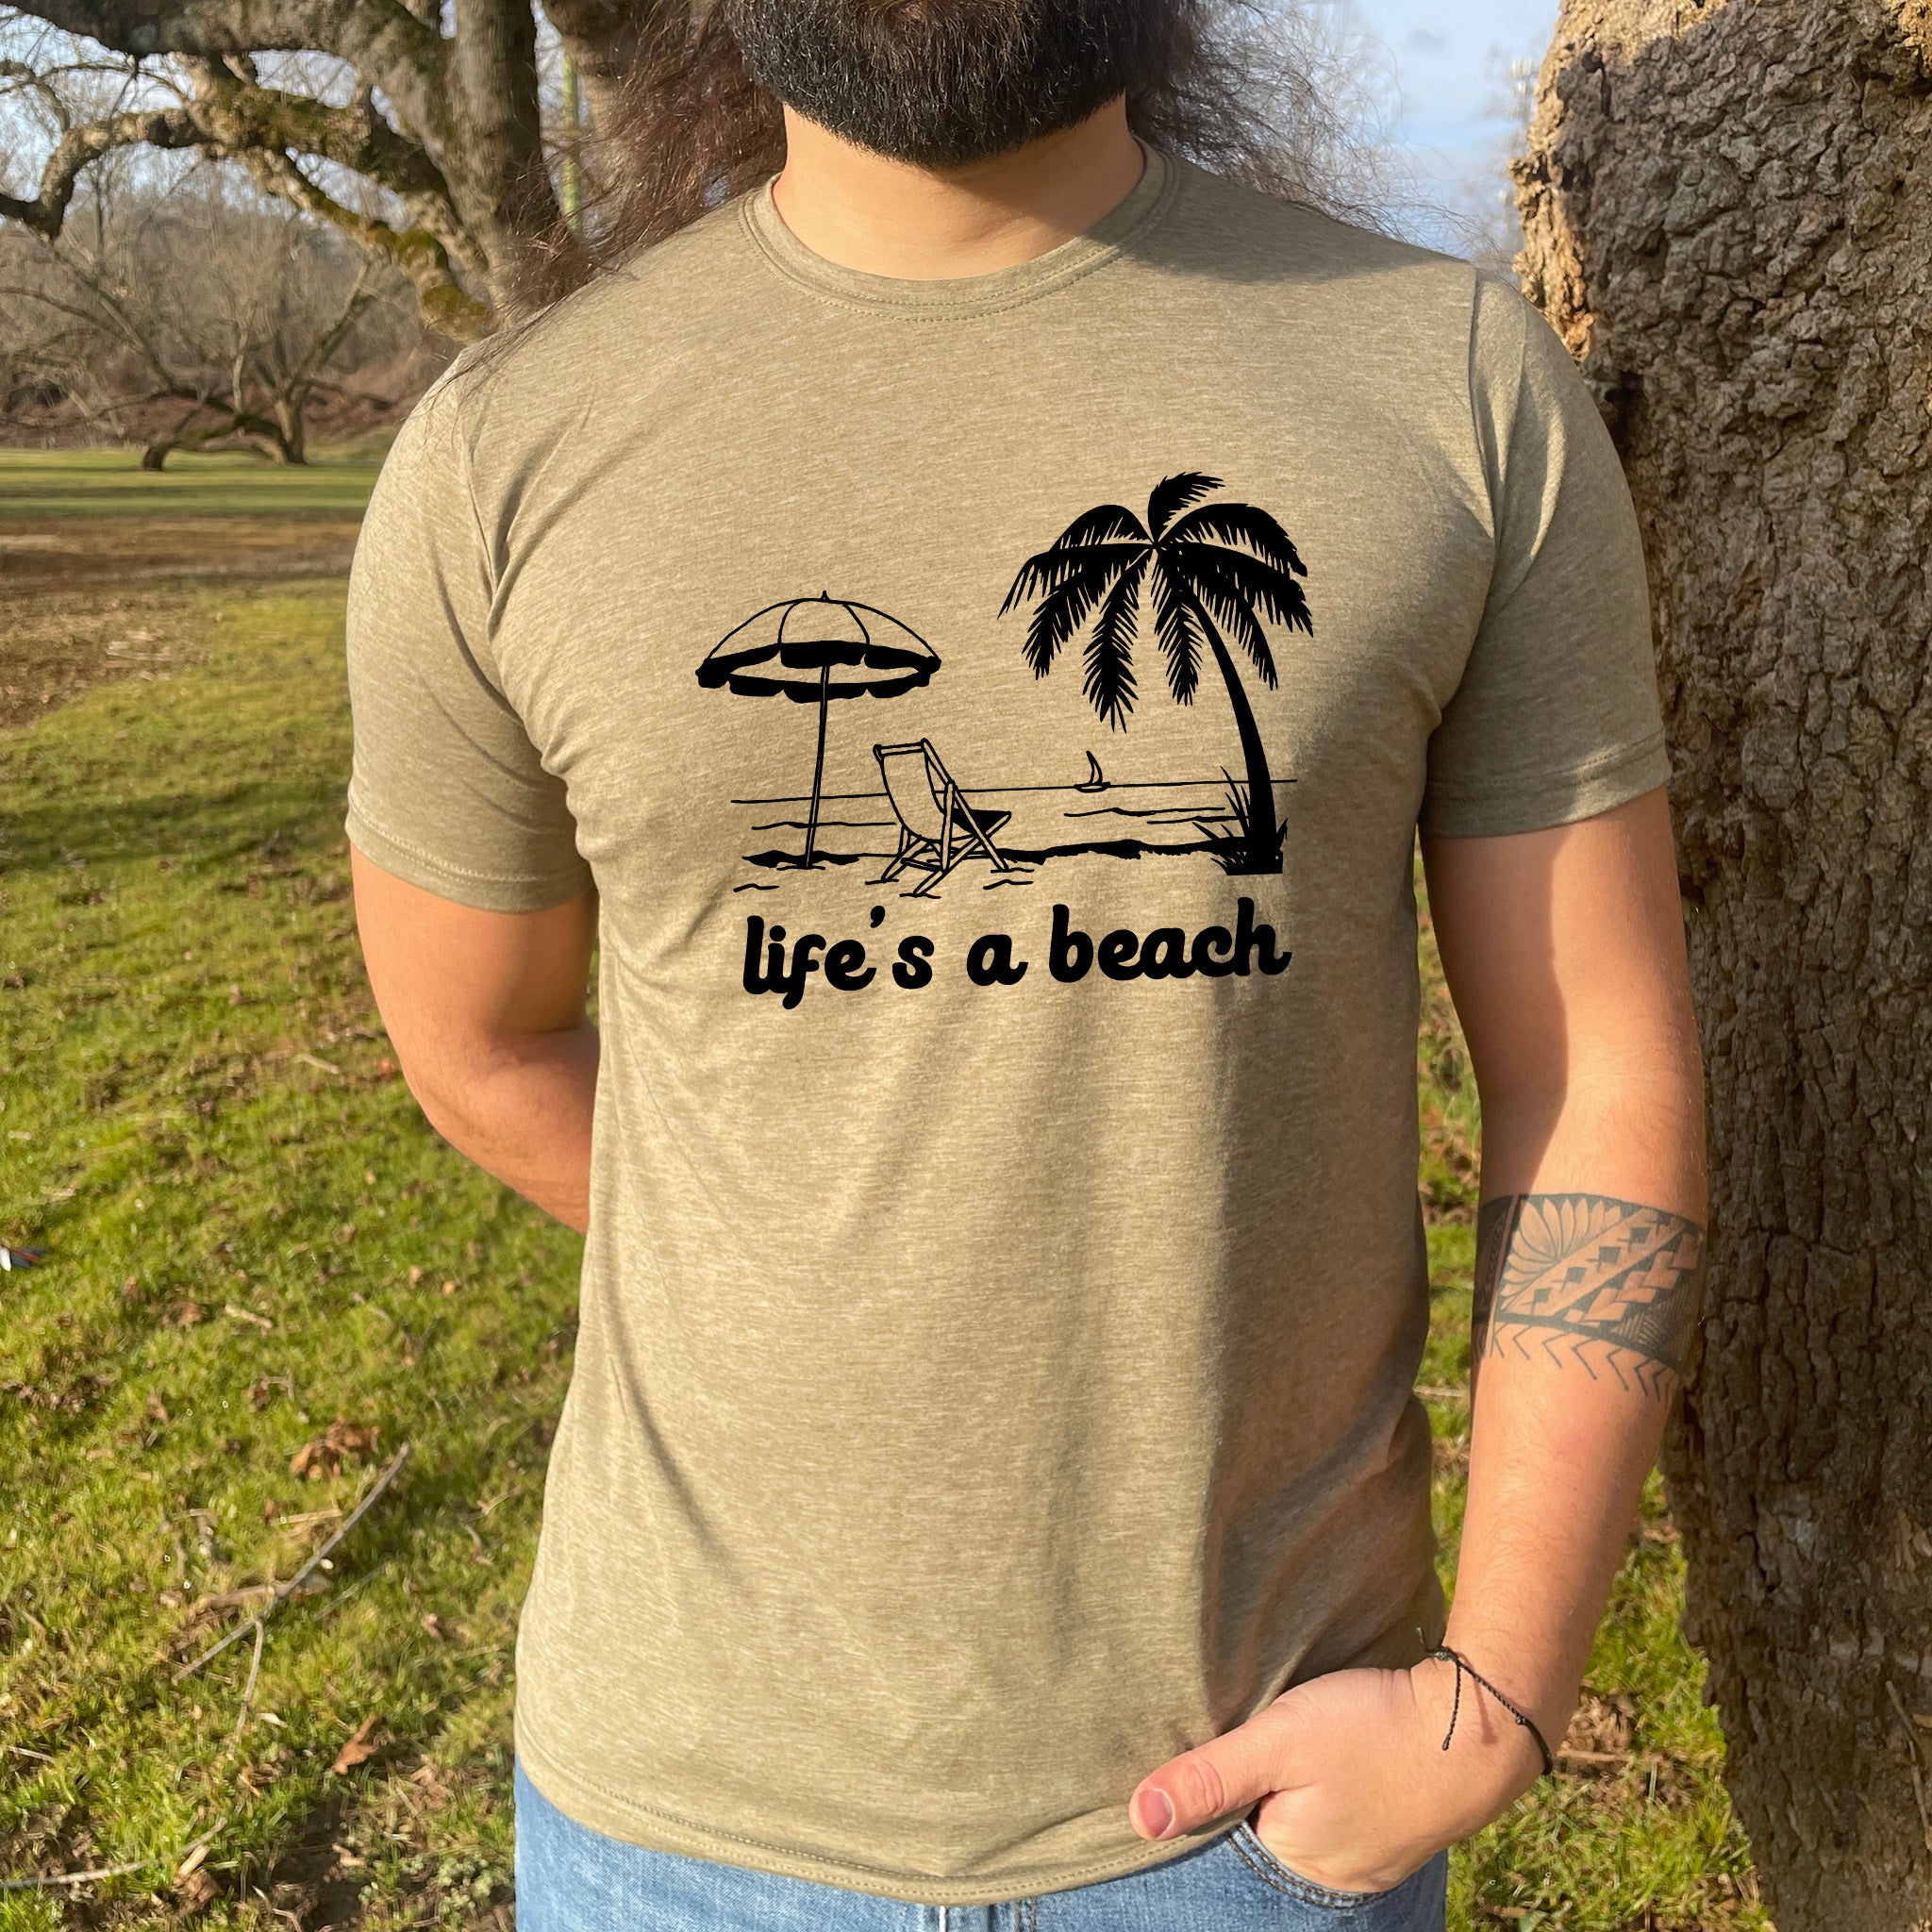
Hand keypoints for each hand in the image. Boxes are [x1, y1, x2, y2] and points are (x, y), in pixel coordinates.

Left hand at [1127, 1660, 1550, 1894]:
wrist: (1480, 1724)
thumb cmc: (1374, 1730)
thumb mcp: (1281, 1741)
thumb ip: (1212, 1777)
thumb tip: (1139, 1819)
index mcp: (1294, 1865)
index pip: (1224, 1843)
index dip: (1208, 1800)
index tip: (1200, 1761)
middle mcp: (1332, 1877)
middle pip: (1265, 1837)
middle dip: (1248, 1801)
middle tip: (1249, 1749)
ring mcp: (1369, 1858)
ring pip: (1304, 1827)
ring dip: (1289, 1795)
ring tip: (1285, 1755)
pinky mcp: (1397, 1828)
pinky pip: (1343, 1819)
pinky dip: (1325, 1795)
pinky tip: (1327, 1766)